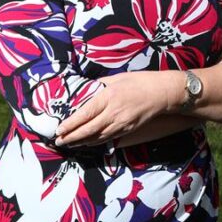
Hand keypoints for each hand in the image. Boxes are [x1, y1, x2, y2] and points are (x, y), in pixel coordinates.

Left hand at [55, 71, 176, 146]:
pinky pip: (107, 138)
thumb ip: (100, 85)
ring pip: (96, 137)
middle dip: (71, 137)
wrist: (163, 93)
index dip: (70, 124)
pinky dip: (95, 142)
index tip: (58, 130)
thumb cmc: (141, 81)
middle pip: (88, 130)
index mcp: (109, 96)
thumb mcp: (118, 78)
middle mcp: (114, 112)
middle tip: (59, 141)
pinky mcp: (128, 130)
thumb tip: (85, 90)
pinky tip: (87, 143)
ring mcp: (121, 123)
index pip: (85, 114)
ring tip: (69, 144)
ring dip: (81, 142)